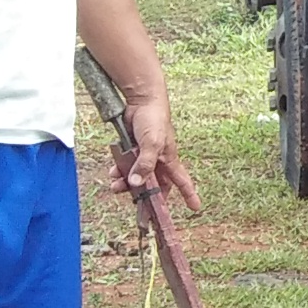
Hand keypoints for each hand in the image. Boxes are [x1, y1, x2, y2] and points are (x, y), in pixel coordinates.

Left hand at [105, 89, 200, 213]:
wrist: (140, 100)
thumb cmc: (154, 119)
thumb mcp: (152, 143)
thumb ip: (145, 163)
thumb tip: (136, 183)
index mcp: (169, 160)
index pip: (182, 181)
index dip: (189, 194)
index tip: (195, 207)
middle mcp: (157, 160)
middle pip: (154, 184)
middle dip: (145, 195)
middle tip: (136, 205)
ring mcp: (143, 155)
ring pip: (136, 177)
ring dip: (126, 184)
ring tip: (116, 185)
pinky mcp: (131, 149)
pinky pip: (124, 166)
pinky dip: (118, 170)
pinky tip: (113, 171)